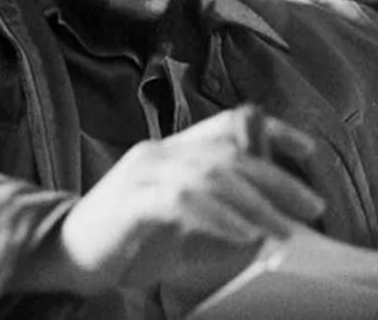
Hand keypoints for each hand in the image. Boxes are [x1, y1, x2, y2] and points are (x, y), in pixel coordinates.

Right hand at [57, 106, 324, 293]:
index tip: (309, 150)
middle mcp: (160, 152)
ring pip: (211, 174)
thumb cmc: (128, 239)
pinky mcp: (132, 199)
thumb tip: (271, 218)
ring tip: (284, 229)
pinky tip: (246, 235)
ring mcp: (143, 172)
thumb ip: (218, 208)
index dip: (272, 130)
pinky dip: (221, 217)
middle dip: (276, 178)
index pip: (228, 125)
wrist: (65, 253)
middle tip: (312, 206)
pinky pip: (184, 201)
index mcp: (173, 150)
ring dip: (255, 203)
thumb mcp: (182, 219)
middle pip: (229, 152)